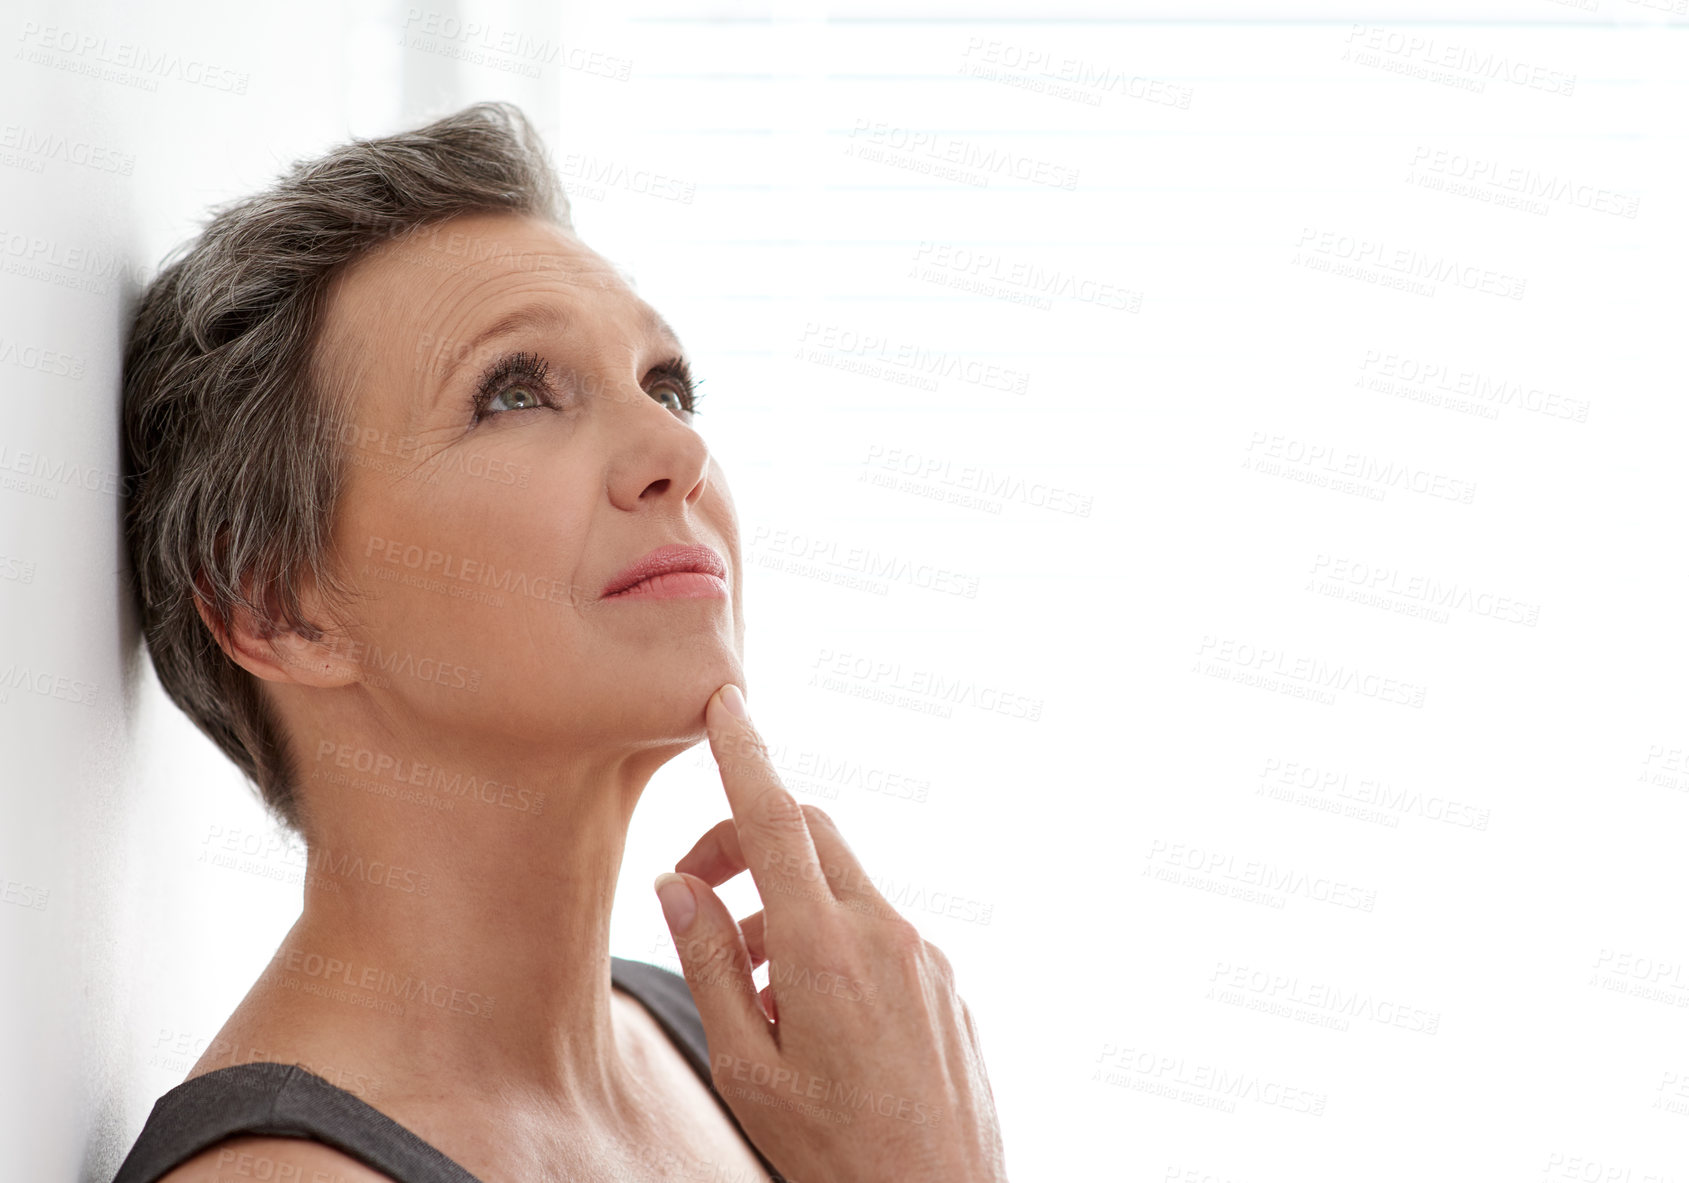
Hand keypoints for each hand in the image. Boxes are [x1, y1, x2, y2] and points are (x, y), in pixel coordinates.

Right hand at [653, 684, 1008, 1182]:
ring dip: (787, 905)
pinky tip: (813, 1016)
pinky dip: (832, 939)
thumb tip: (678, 885)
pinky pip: (879, 928)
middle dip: (750, 839)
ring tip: (756, 993)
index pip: (778, 820)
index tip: (725, 702)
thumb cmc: (834, 1152)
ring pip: (843, 885)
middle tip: (702, 895)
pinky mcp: (945, 982)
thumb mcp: (747, 1067)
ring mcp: (924, 955)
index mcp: (827, 951)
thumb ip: (712, 964)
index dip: (746, 754)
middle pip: (812, 834)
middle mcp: (885, 934)